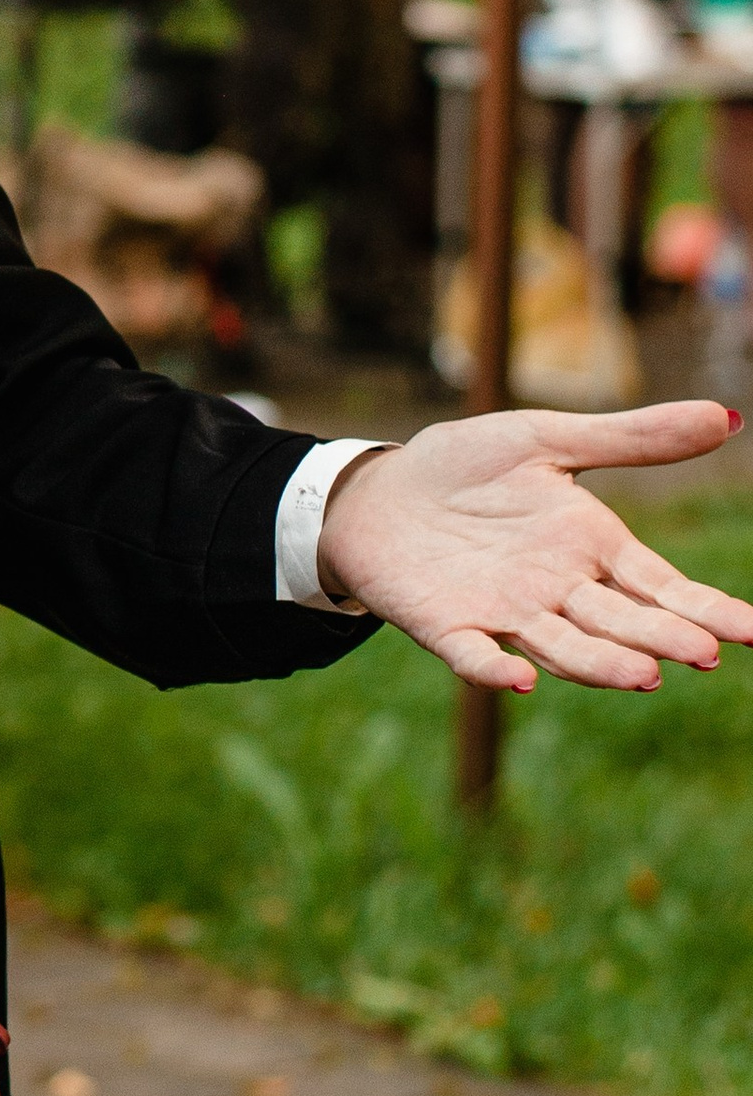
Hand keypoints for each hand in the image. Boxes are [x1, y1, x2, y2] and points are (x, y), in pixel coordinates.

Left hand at [315, 404, 752, 692]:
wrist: (377, 492)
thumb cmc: (467, 466)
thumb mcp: (549, 439)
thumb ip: (633, 438)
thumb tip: (727, 416)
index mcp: (591, 547)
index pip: (660, 586)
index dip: (705, 609)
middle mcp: (558, 591)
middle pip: (620, 622)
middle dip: (661, 639)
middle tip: (705, 653)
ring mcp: (504, 613)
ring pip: (562, 647)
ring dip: (598, 664)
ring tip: (644, 675)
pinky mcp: (447, 626)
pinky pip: (474, 655)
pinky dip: (494, 670)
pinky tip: (518, 679)